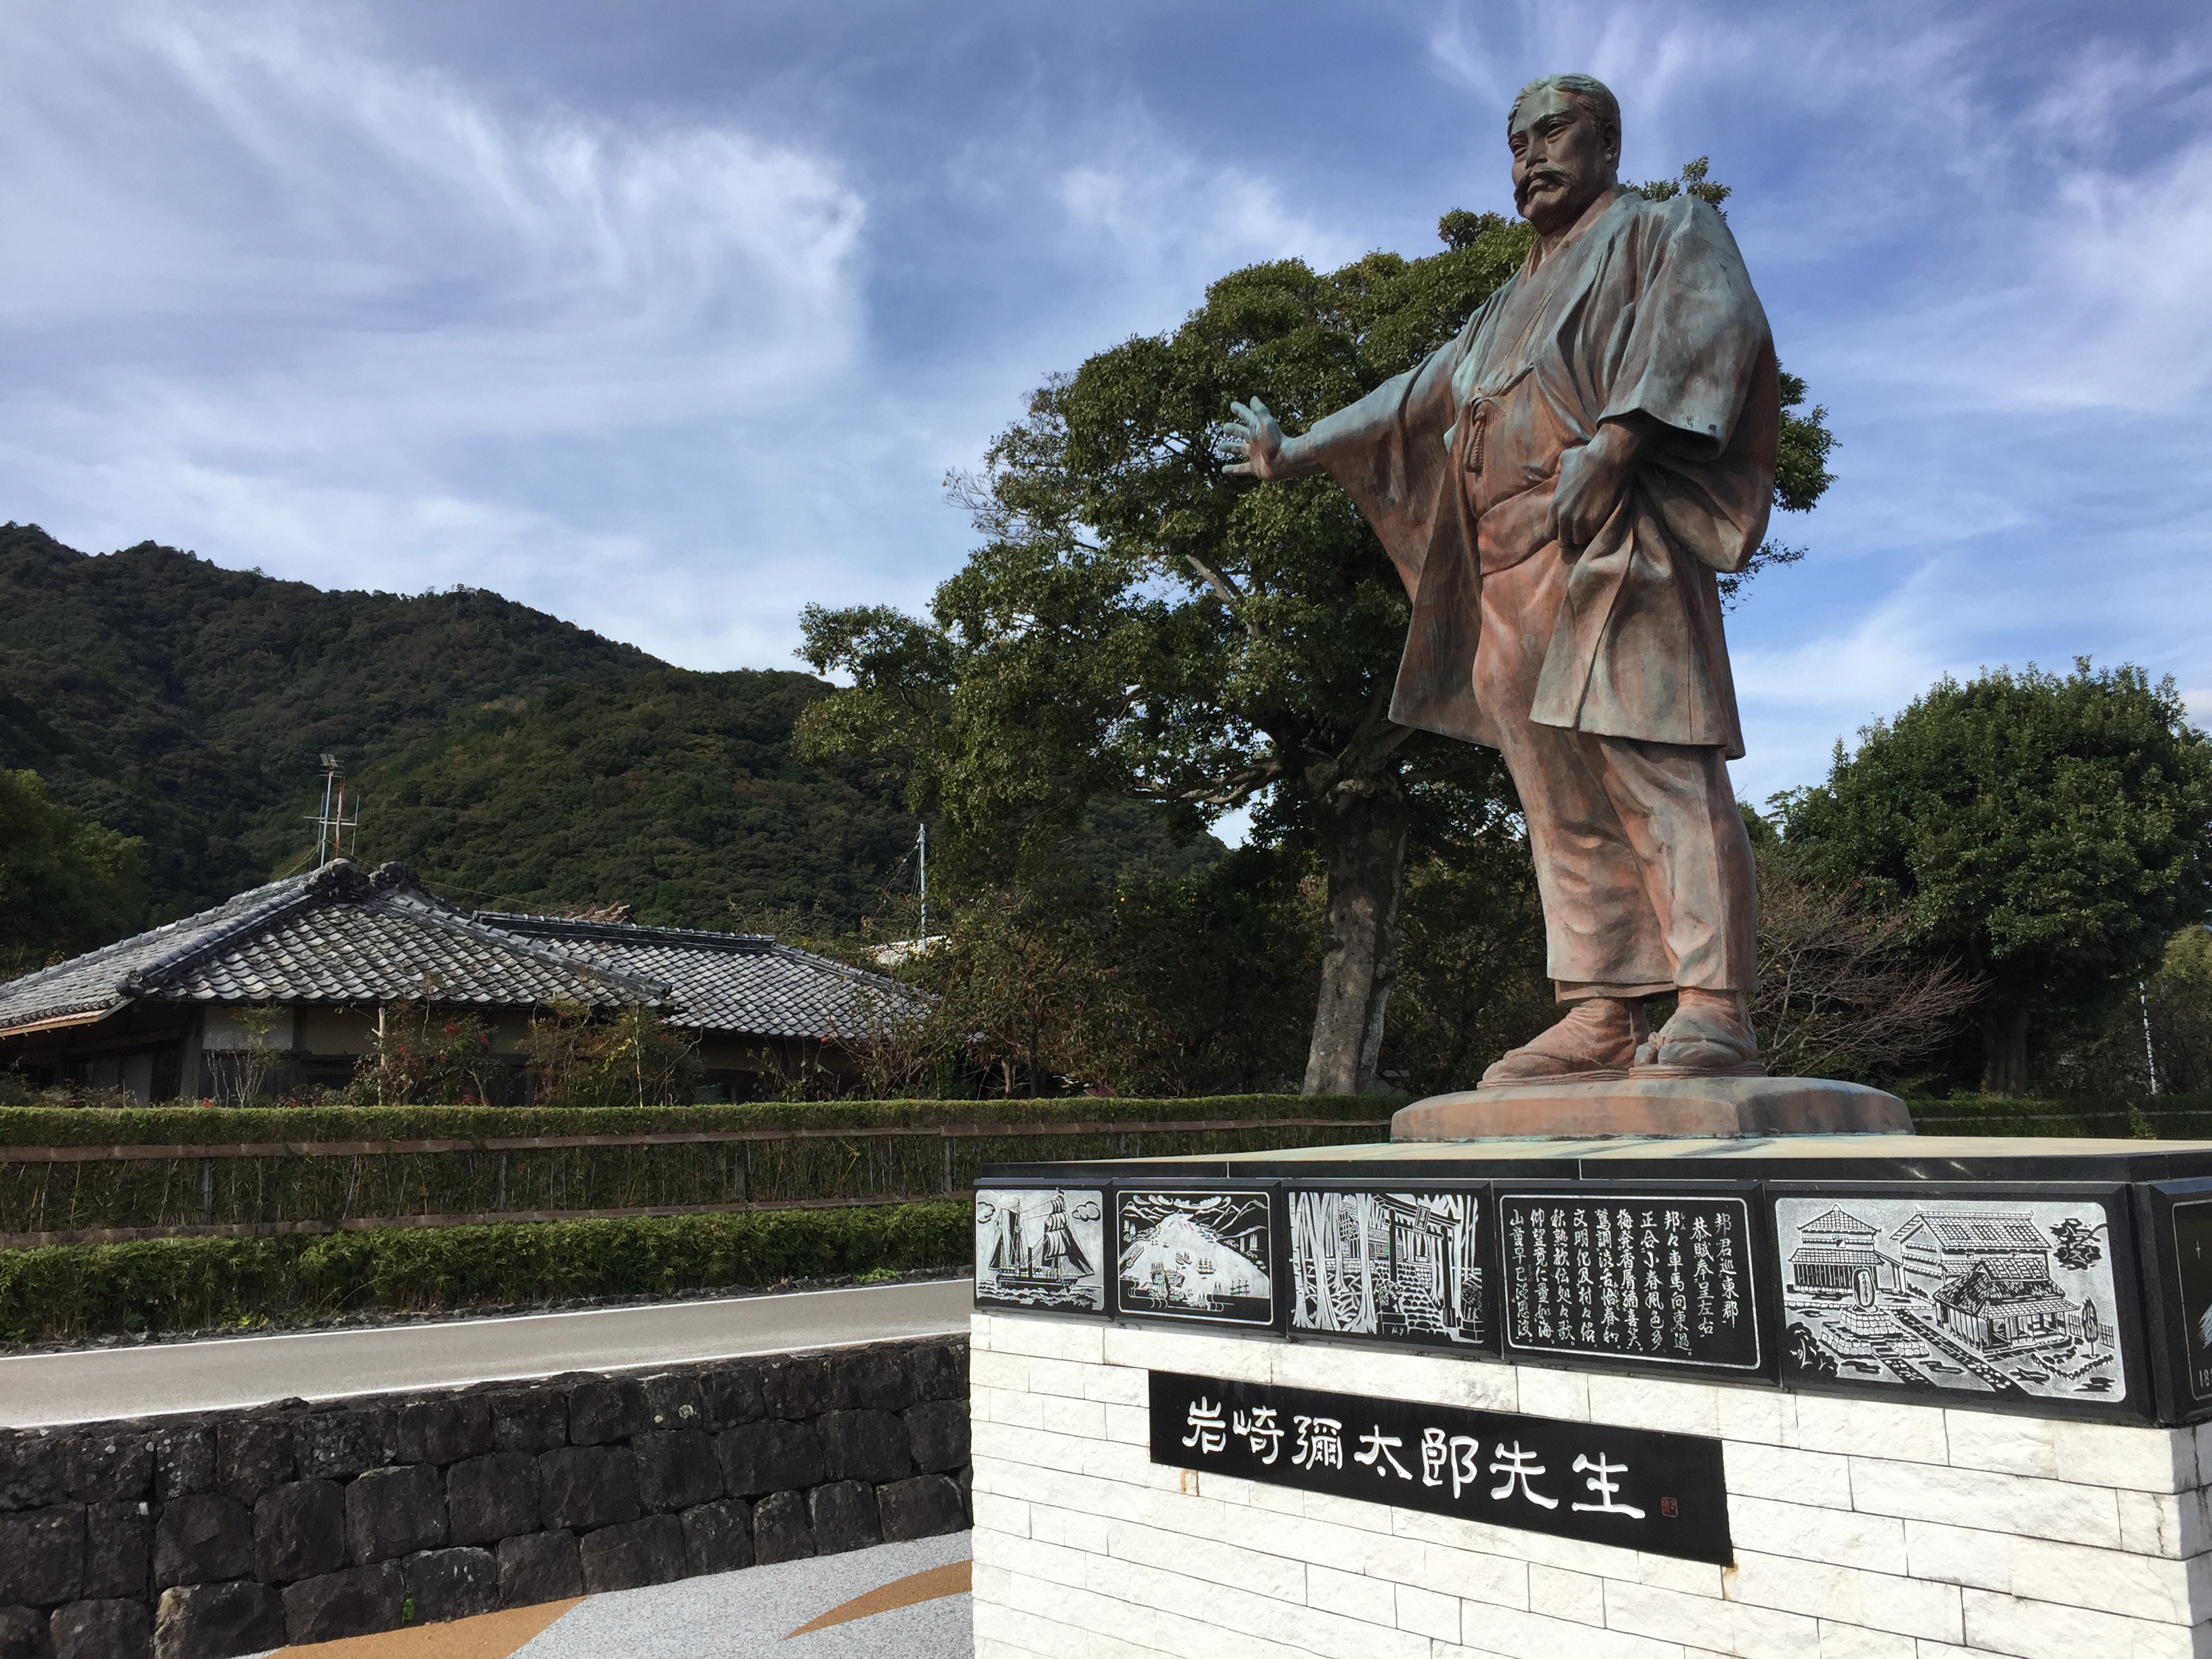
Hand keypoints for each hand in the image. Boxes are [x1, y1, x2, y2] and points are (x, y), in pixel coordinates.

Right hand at [1223, 398, 1291, 479]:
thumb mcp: (1267, 423)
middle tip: (1225, 428)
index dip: (1240, 410)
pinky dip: (1233, 470)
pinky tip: (1224, 470)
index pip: (1247, 417)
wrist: (1285, 461)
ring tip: (1220, 447)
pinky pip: (1241, 469)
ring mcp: (1254, 454)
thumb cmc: (1277, 441)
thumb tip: (1253, 398)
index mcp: (1257, 429)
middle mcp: (1255, 441)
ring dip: (1230, 448)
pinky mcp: (1255, 467)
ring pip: (1239, 450)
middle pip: (1241, 433)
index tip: (1233, 405)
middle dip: (1233, 430)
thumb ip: (1260, 411)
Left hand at [1551, 419, 1644, 548]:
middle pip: (1563, 541)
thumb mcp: (1565, 461)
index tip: (1567, 527)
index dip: (1558, 531)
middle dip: (1571, 537)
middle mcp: (1564, 517)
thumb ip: (1560, 470)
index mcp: (1555, 506)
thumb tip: (1561, 468)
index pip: (1548, 533)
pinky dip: (1597, 532)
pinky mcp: (1596, 523)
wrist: (1608, 459)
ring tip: (1592, 526)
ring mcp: (1579, 522)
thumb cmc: (1586, 457)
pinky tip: (1601, 522)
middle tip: (1581, 529)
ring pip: (1579, 541)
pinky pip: (1593, 536)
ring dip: (1585, 535)